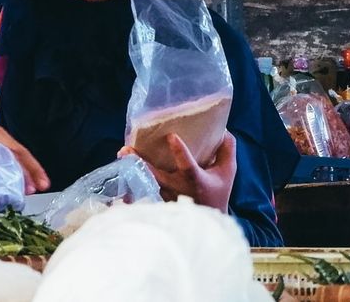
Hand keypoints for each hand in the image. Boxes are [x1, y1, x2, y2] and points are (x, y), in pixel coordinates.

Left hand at [0, 117, 50, 193]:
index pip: (4, 143)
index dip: (21, 161)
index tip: (33, 179)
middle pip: (13, 148)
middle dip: (30, 166)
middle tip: (42, 186)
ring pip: (9, 153)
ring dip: (23, 170)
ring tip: (33, 189)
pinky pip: (0, 157)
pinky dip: (11, 170)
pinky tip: (16, 185)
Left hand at [120, 132, 236, 212]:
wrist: (210, 220)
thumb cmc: (218, 191)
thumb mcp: (227, 171)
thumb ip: (226, 150)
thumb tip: (223, 129)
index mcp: (195, 180)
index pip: (187, 165)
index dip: (180, 151)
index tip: (171, 136)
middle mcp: (178, 189)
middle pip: (157, 176)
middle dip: (141, 162)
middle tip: (126, 149)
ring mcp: (166, 197)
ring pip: (147, 183)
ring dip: (132, 170)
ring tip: (122, 154)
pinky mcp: (159, 202)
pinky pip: (143, 191)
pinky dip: (132, 184)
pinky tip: (122, 174)